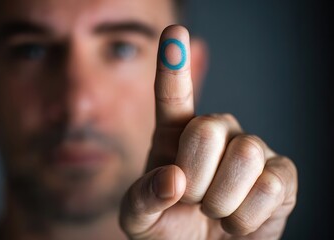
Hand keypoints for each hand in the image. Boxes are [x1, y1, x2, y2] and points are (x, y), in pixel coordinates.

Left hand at [119, 25, 297, 239]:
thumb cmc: (168, 227)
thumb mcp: (139, 219)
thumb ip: (142, 199)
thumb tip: (173, 179)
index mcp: (175, 135)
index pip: (173, 94)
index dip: (173, 65)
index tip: (173, 32)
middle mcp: (216, 132)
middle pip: (209, 128)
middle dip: (196, 177)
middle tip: (193, 199)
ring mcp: (251, 151)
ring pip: (245, 156)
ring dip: (222, 201)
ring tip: (216, 211)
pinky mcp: (282, 176)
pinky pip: (271, 187)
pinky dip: (247, 218)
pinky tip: (239, 221)